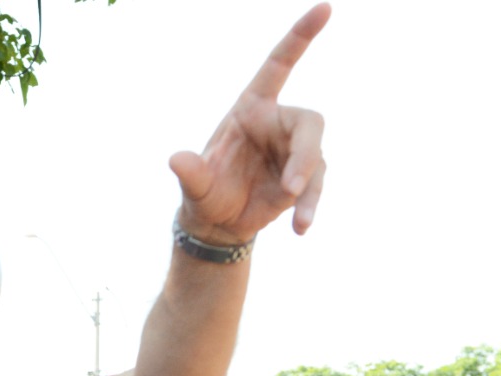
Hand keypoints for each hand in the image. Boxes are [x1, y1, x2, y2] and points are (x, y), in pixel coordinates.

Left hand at [169, 3, 329, 244]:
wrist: (218, 223)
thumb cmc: (204, 194)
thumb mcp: (194, 186)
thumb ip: (190, 172)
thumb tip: (176, 160)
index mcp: (251, 108)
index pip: (278, 65)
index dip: (300, 37)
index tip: (325, 8)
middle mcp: (277, 124)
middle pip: (309, 122)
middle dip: (305, 154)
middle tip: (291, 186)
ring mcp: (294, 150)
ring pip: (317, 158)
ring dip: (309, 187)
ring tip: (296, 217)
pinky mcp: (305, 176)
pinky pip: (315, 186)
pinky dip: (309, 207)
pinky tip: (300, 228)